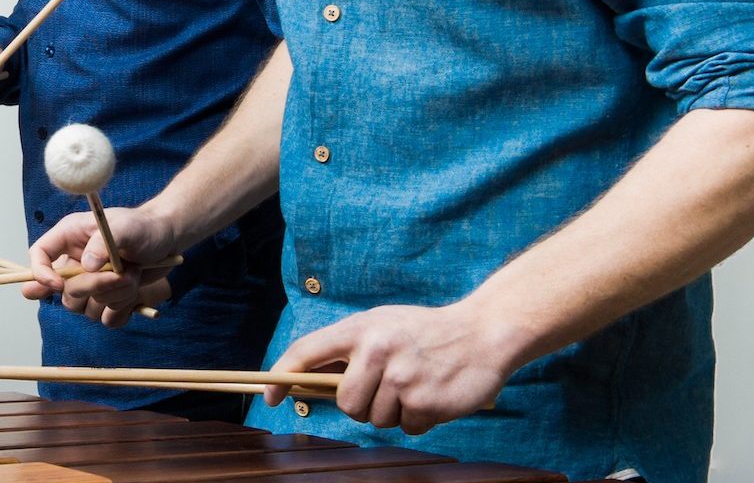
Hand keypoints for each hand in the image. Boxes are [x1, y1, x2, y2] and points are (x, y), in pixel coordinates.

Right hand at [22, 206, 179, 327]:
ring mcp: (91, 284)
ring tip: (133, 275)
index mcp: (69, 238)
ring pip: (85, 309)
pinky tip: (134, 291)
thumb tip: (86, 266)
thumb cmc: (144, 227)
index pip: (39, 255)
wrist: (169, 240)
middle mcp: (75, 262)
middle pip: (63, 292)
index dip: (41, 273)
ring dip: (113, 297)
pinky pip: (105, 319)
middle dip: (92, 287)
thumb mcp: (125, 227)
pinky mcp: (108, 300)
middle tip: (118, 274)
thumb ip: (102, 243)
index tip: (57, 285)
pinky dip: (122, 310)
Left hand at [263, 303, 523, 434]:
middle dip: (362, 405)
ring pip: (376, 419)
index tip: (269, 396)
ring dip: (394, 412)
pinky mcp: (425, 403)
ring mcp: (401, 378)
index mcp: (361, 328)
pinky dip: (418, 419)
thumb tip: (312, 380)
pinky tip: (433, 395)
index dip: (281, 376)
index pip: (306, 352)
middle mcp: (377, 351)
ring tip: (415, 385)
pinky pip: (406, 428)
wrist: (484, 333)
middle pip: (346, 403)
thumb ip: (351, 348)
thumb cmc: (426, 332)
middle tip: (387, 388)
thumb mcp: (383, 325)